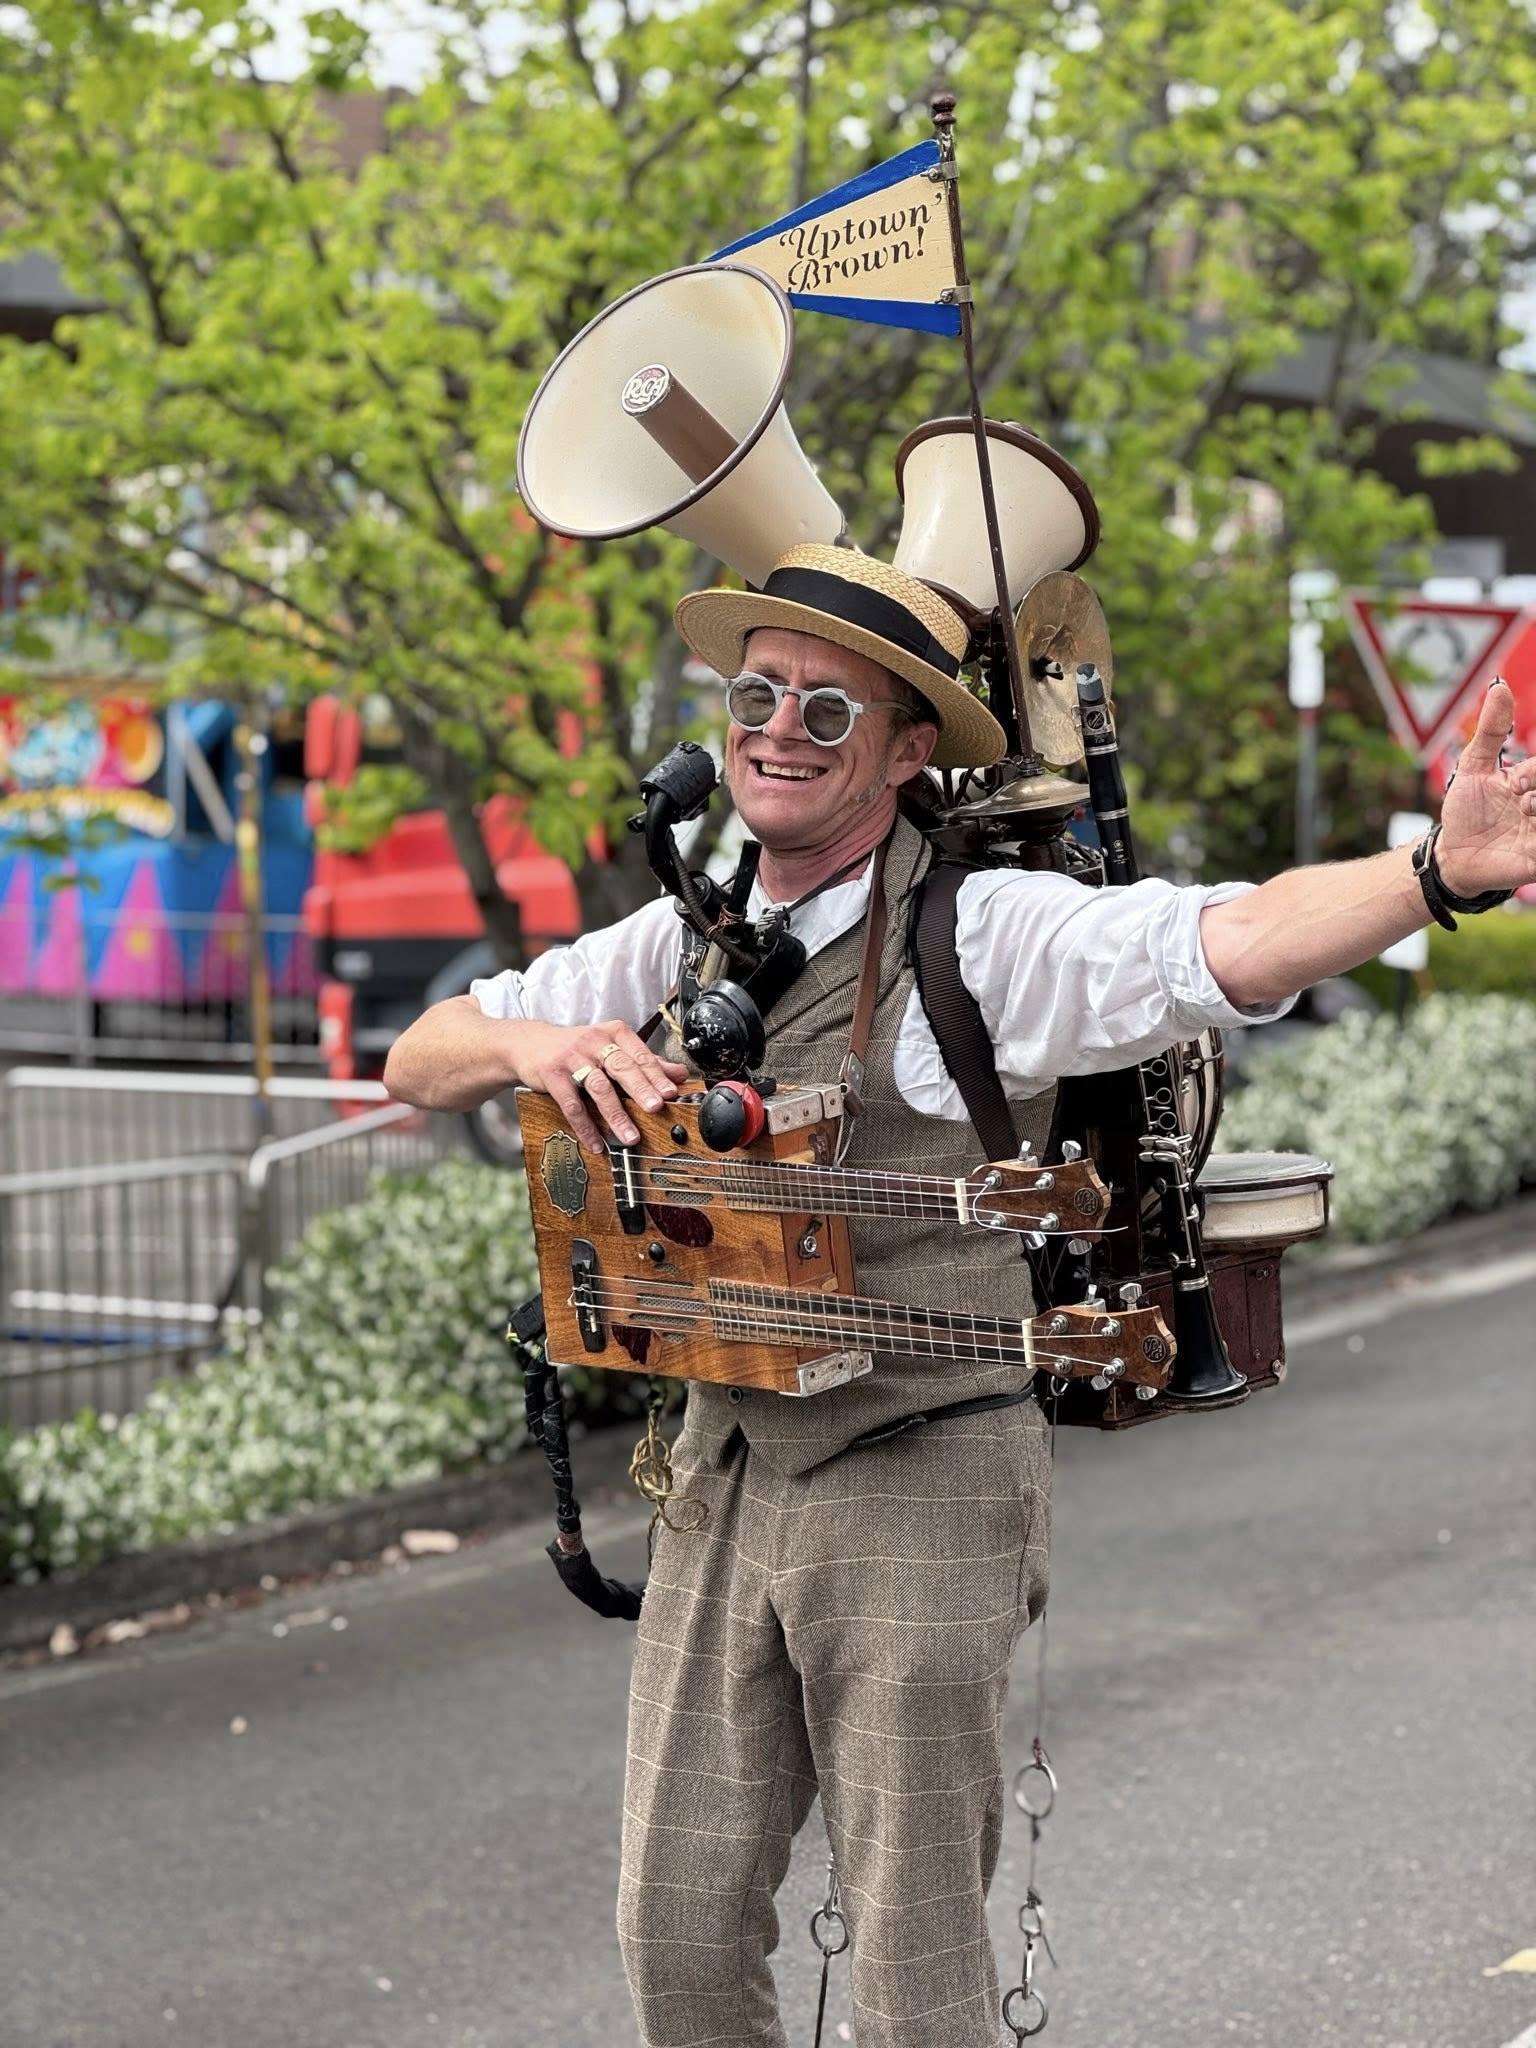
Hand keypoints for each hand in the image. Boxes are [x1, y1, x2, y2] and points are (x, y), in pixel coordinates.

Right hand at [513, 1019, 687, 1154]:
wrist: (529, 1042)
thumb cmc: (577, 1048)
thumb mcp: (610, 1047)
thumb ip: (644, 1061)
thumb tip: (679, 1074)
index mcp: (614, 1033)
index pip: (639, 1054)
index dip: (657, 1074)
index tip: (671, 1092)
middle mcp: (594, 1042)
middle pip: (622, 1067)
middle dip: (641, 1089)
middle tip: (656, 1108)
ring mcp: (572, 1057)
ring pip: (599, 1087)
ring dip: (616, 1114)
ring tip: (630, 1137)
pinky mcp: (552, 1074)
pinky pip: (571, 1104)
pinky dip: (585, 1126)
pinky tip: (596, 1142)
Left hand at [1435, 679, 1535, 898]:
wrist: (1453, 855)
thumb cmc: (1465, 810)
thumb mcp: (1473, 767)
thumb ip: (1491, 730)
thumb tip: (1499, 686)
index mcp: (1535, 780)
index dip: (1534, 774)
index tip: (1514, 784)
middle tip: (1523, 801)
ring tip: (1526, 812)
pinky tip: (1531, 834)